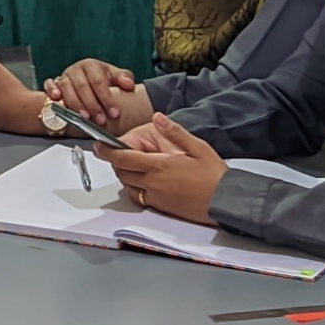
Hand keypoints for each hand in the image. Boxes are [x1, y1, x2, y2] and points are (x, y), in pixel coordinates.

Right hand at [48, 58, 152, 132]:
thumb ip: (123, 78)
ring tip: (84, 117)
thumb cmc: (100, 79)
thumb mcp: (113, 76)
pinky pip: (49, 84)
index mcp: (91, 65)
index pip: (98, 81)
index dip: (106, 98)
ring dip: (75, 104)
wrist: (85, 78)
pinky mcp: (54, 83)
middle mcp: (76, 69)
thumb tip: (129, 84)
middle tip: (101, 120)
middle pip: (82, 86)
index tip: (114, 113)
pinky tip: (58, 100)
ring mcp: (64, 76)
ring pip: (67, 88)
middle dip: (92, 105)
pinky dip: (52, 91)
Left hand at [95, 114, 226, 224]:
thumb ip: (174, 132)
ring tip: (132, 165)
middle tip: (116, 152)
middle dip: (115, 161)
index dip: (106, 151)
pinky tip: (144, 181)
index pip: (123, 157)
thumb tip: (158, 117)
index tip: (99, 145)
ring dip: (125, 175)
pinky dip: (134, 189)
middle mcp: (153, 182)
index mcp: (159, 165)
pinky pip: (139, 198)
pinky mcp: (160, 207)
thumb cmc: (214, 175)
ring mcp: (156, 196)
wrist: (225, 201)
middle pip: (121, 172)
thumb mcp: (197, 147)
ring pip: (127, 186)